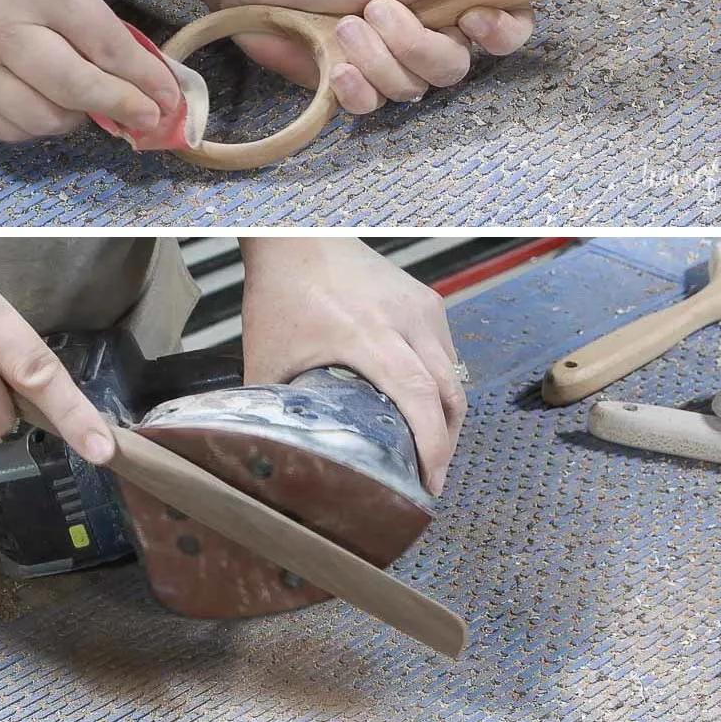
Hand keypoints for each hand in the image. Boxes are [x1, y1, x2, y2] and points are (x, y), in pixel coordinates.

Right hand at [0, 0, 183, 141]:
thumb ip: (80, 8)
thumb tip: (127, 65)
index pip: (105, 46)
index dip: (144, 80)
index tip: (168, 99)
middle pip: (78, 89)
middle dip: (123, 109)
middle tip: (146, 118)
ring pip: (41, 120)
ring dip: (77, 121)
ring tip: (89, 107)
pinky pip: (3, 127)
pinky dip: (35, 127)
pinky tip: (49, 111)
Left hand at [202, 0, 549, 114]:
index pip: (503, 29)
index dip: (500, 34)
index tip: (477, 18)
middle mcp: (423, 31)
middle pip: (454, 68)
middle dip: (416, 44)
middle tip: (377, 7)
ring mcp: (386, 60)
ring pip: (412, 89)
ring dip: (379, 59)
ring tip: (346, 25)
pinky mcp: (351, 84)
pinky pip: (373, 107)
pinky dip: (358, 88)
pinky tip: (338, 67)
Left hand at [238, 238, 465, 493]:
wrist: (296, 238)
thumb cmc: (281, 292)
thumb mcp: (267, 357)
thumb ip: (274, 407)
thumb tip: (274, 451)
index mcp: (367, 334)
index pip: (419, 396)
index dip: (432, 446)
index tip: (429, 483)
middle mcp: (404, 319)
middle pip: (448, 392)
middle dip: (446, 442)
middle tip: (430, 478)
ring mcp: (421, 306)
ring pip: (453, 373)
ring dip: (446, 414)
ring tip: (428, 448)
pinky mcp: (426, 299)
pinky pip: (445, 351)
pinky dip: (441, 383)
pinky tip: (423, 405)